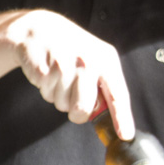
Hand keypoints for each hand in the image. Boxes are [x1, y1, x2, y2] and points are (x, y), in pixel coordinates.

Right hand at [6, 10, 134, 139]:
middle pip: (83, 108)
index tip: (125, 135)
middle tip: (72, 98)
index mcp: (106, 60)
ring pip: (61, 105)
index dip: (121, 117)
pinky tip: (47, 72)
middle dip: (76, 112)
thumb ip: (103, 84)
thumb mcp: (95, 58)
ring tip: (58, 76)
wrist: (38, 28)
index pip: (118, 94)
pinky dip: (46, 89)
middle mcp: (87, 62)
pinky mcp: (43, 70)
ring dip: (58, 96)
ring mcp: (64, 65)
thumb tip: (107, 115)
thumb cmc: (71, 48)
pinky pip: (47, 95)